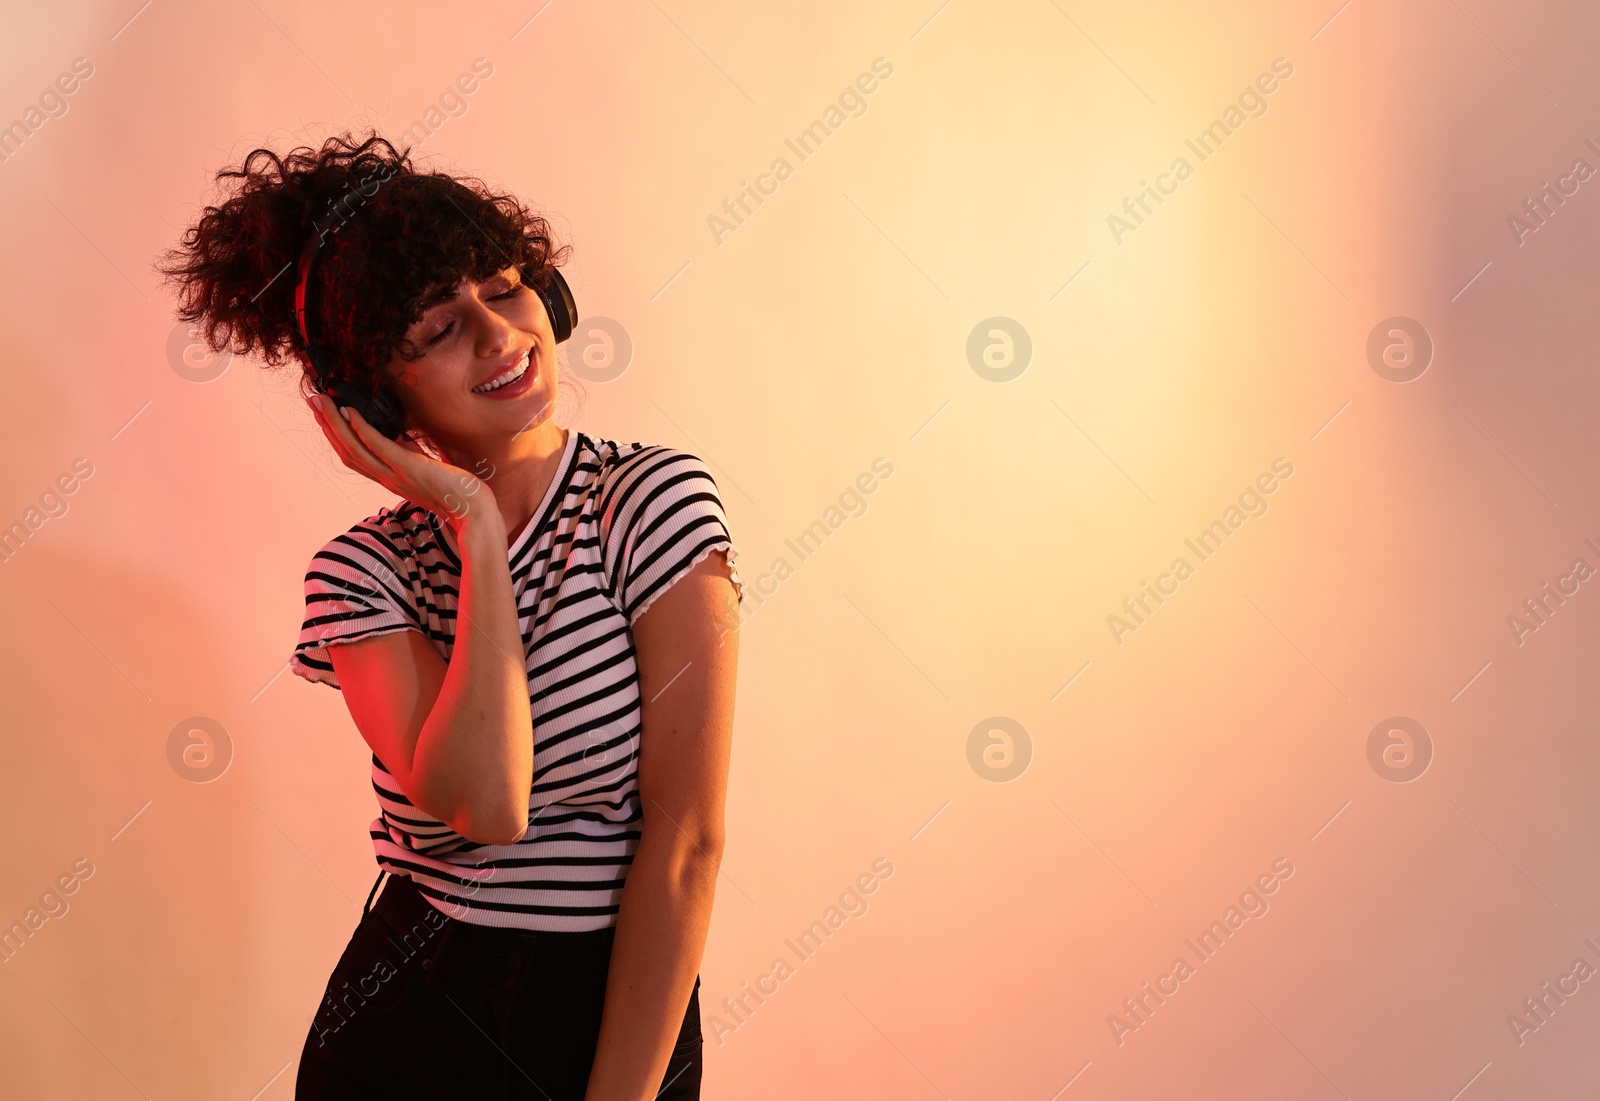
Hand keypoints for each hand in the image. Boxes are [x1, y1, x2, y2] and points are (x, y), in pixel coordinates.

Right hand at [307, 394, 495, 534]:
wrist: (474, 512)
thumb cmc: (456, 491)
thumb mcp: (426, 469)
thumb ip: (410, 456)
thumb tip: (402, 438)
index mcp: (388, 478)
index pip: (353, 457)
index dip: (336, 436)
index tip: (325, 415)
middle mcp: (386, 478)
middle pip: (345, 451)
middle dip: (327, 425)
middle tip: (312, 401)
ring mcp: (395, 474)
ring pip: (355, 449)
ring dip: (336, 424)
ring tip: (323, 402)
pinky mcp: (409, 468)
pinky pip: (379, 448)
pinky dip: (363, 430)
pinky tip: (352, 413)